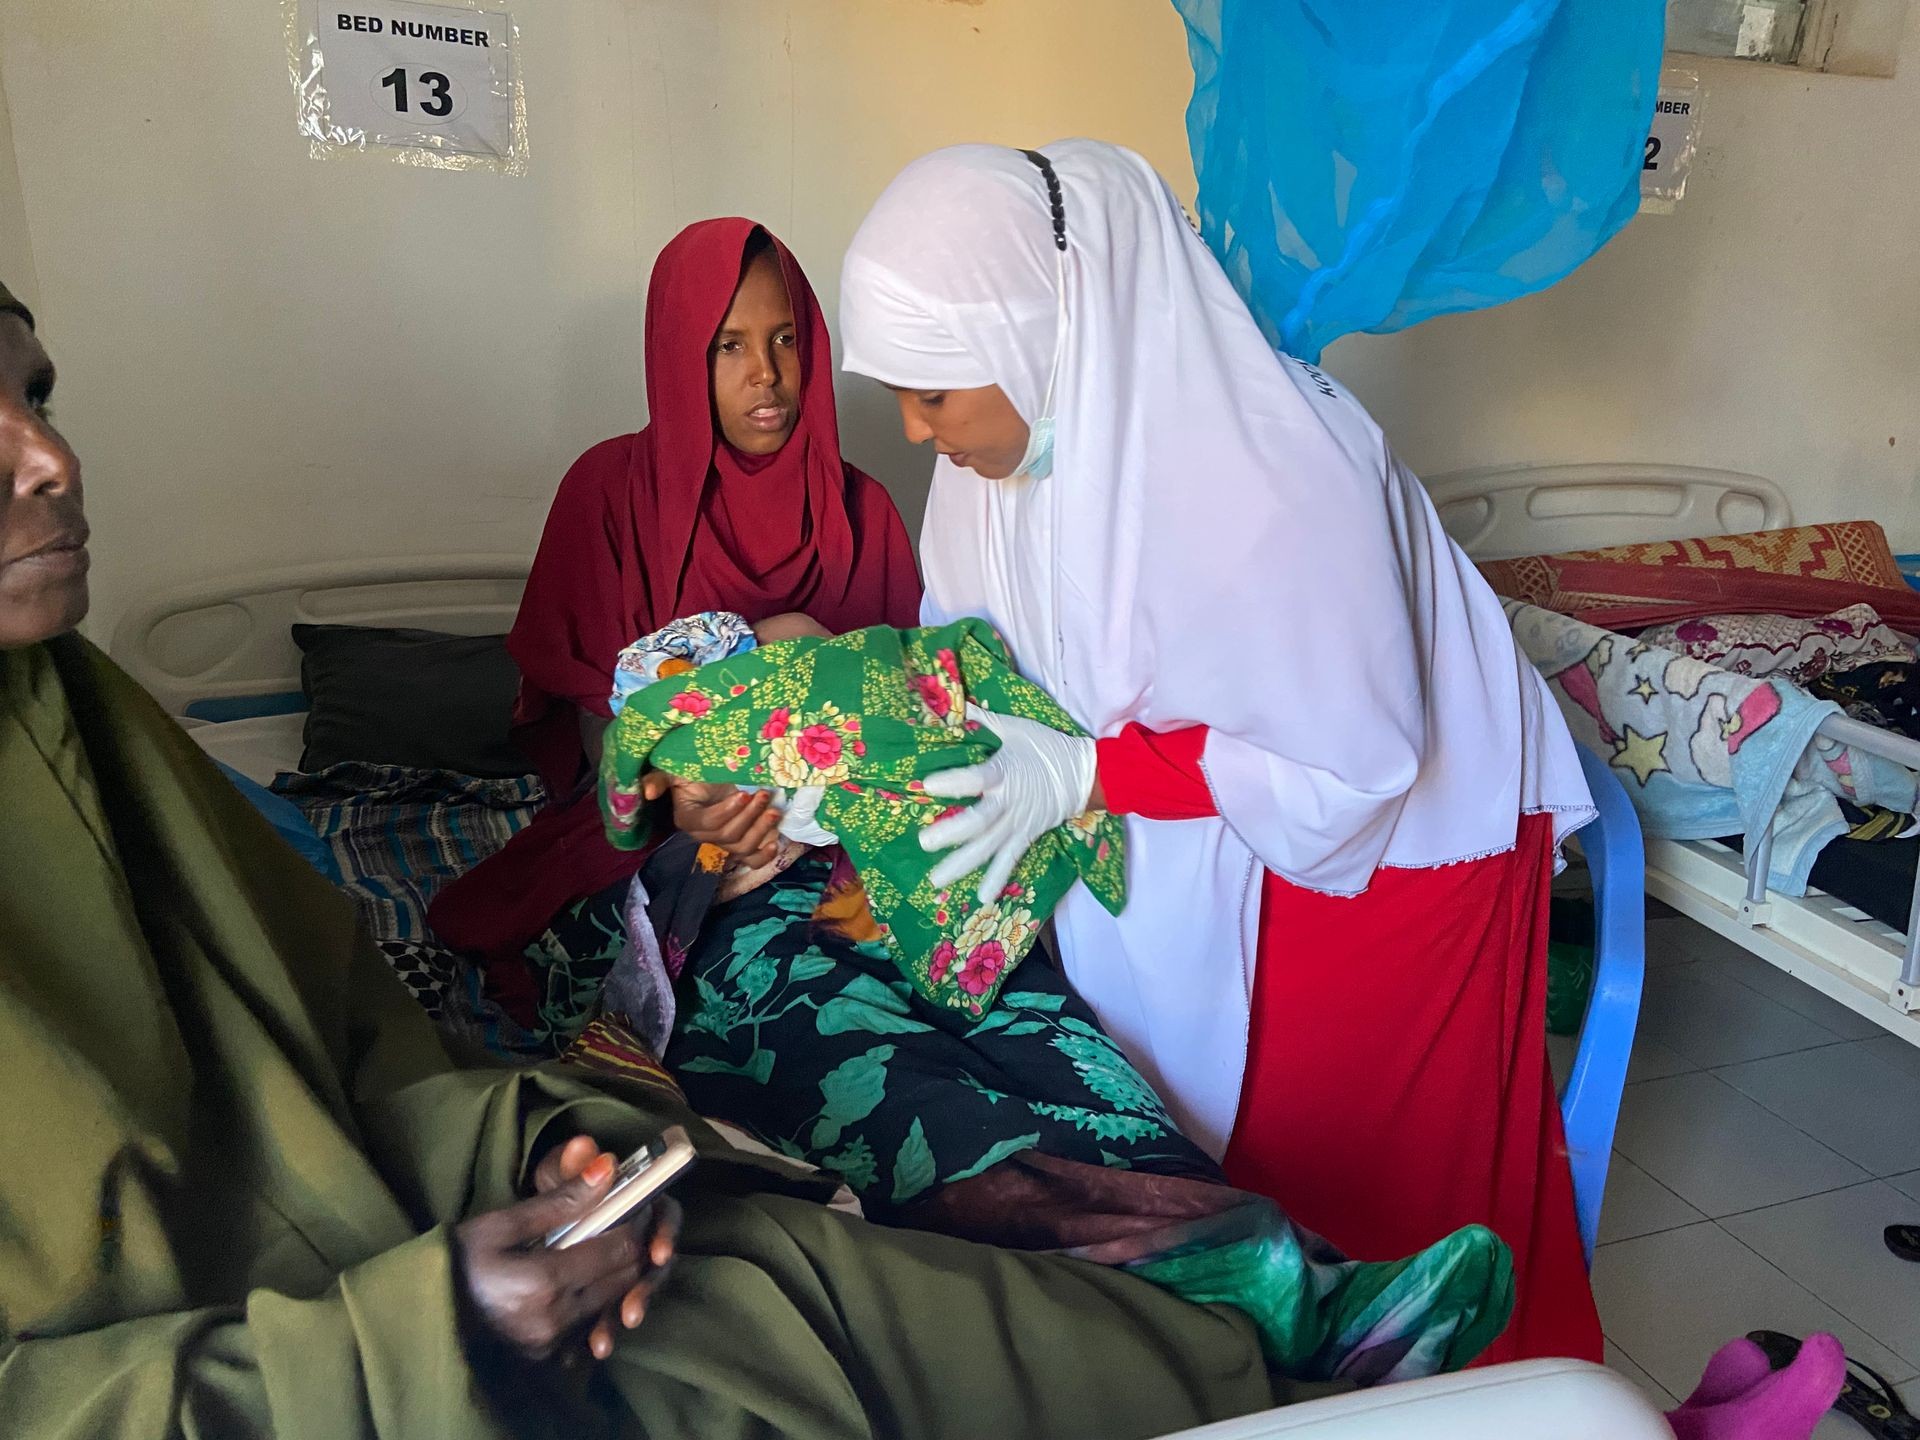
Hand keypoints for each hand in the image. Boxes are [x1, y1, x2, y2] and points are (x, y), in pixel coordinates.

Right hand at [455, 1139, 680, 1362]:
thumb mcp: (500, 1224)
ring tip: (593, 1248)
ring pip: (610, 1302)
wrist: (422, 1316)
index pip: (619, 1249)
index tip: (628, 1202)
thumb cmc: (456, 1263)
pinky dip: (594, 1302)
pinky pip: (589, 1325)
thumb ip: (559, 1200)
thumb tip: (606, 1166)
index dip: (631, 1221)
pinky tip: (574, 1282)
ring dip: (615, 1275)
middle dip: (630, 1246)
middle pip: (623, 1278)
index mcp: (544, 1282)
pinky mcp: (548, 1357)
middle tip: (617, 1221)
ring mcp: (552, 1344)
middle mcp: (555, 1319)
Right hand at [642, 773, 781, 866]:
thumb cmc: (693, 772)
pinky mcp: (740, 846)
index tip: (743, 794)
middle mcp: (704, 836)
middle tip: (763, 795)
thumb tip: (649, 792)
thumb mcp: (673, 771)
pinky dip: (765, 856)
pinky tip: (775, 843)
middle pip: (728, 836)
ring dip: (761, 830)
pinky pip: (751, 860)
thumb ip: (658, 779)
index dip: (726, 812)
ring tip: (773, 811)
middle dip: (749, 816)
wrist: (711, 777)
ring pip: (742, 848)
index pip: (707, 823)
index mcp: (687, 819)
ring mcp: (723, 843)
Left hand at [919, 704, 1097, 904]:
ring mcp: (1018, 823)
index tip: (927, 786)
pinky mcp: (1026, 836)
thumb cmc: (1045, 747)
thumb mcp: (1016, 728)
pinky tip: (981, 898)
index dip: (953, 782)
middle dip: (951, 833)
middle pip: (979, 822)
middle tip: (924, 842)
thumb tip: (953, 702)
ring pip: (988, 847)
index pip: (976, 779)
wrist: (1084, 774)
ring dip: (962, 865)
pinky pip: (1009, 860)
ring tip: (936, 880)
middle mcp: (1009, 803)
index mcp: (1004, 773)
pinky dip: (996, 878)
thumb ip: (983, 719)